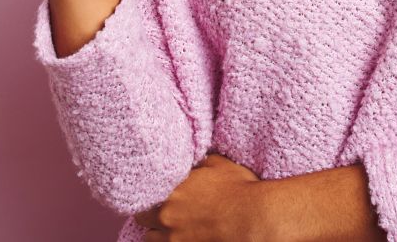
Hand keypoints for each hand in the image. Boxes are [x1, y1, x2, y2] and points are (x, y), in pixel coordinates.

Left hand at [133, 152, 267, 240]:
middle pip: (143, 220)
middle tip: (166, 213)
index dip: (152, 195)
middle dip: (151, 216)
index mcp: (172, 190)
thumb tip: (195, 163)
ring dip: (159, 234)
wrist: (254, 220)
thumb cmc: (240, 191)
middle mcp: (167, 216)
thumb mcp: (220, 165)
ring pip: (151, 239)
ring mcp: (175, 239)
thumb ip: (201, 164)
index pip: (145, 194)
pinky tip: (184, 237)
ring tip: (174, 229)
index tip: (158, 196)